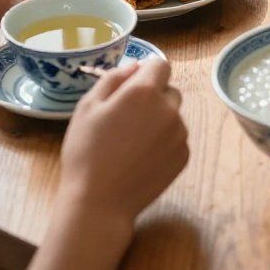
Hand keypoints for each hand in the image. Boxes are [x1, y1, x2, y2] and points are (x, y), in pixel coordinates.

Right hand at [59, 59, 188, 228]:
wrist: (99, 203)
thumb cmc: (86, 152)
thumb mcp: (87, 107)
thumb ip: (113, 78)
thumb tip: (135, 66)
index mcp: (145, 91)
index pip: (161, 65)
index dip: (146, 73)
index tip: (131, 89)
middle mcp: (169, 108)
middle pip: (169, 90)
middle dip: (153, 98)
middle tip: (127, 119)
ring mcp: (180, 133)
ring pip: (173, 115)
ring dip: (159, 120)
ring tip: (131, 143)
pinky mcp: (184, 156)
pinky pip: (176, 138)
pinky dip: (164, 143)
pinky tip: (141, 159)